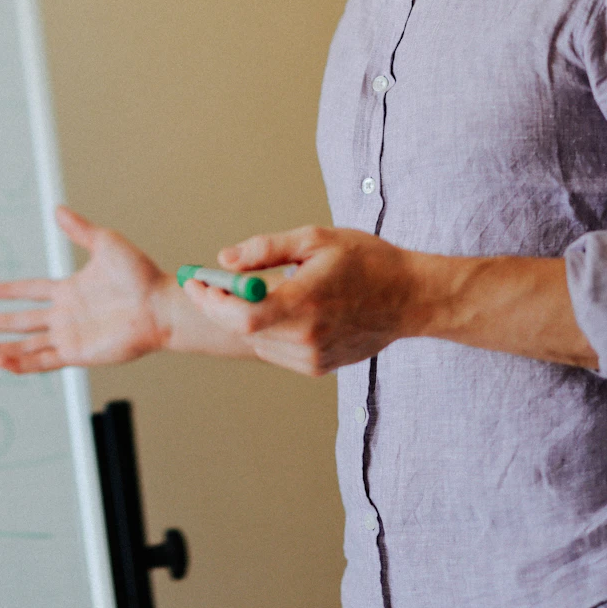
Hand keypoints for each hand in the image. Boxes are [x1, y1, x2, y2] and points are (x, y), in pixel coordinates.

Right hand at [0, 207, 173, 373]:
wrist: (158, 305)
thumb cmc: (139, 274)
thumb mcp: (105, 243)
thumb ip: (79, 230)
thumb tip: (57, 209)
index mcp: (70, 291)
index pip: (33, 291)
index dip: (12, 290)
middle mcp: (66, 315)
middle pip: (23, 321)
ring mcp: (70, 336)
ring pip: (27, 345)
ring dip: (1, 347)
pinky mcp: (77, 354)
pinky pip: (42, 361)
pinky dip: (20, 364)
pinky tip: (1, 362)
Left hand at [184, 225, 427, 376]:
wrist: (410, 298)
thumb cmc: (367, 261)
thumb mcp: (315, 240)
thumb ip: (265, 249)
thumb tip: (223, 260)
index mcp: (305, 303)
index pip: (242, 315)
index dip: (210, 301)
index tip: (195, 281)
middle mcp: (307, 338)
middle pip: (243, 330)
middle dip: (219, 305)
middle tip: (209, 283)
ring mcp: (314, 358)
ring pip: (257, 342)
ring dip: (244, 319)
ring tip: (249, 292)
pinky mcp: (319, 367)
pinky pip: (277, 351)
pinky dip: (268, 331)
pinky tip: (282, 310)